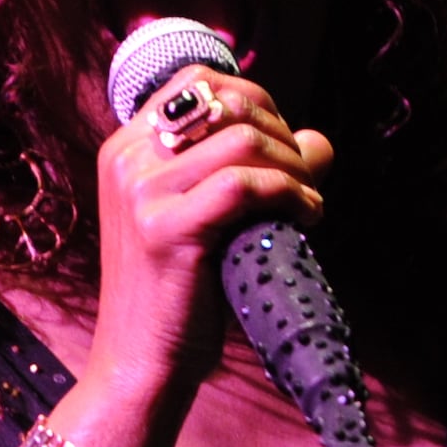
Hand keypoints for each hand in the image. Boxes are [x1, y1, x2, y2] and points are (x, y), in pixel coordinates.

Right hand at [85, 69, 331, 401]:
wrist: (141, 364)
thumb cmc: (181, 294)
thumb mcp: (209, 217)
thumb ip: (253, 170)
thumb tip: (319, 140)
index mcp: (127, 147)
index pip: (199, 81)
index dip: (257, 102)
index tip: (283, 146)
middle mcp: (127, 159)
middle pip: (228, 102)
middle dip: (283, 134)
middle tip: (305, 178)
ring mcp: (140, 192)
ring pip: (243, 140)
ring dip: (295, 167)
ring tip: (308, 203)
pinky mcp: (165, 229)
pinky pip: (244, 185)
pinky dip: (289, 194)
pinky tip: (305, 218)